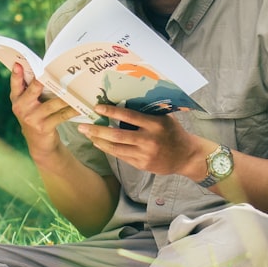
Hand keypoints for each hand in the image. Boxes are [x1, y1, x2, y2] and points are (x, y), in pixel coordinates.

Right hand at [9, 63, 77, 159]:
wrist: (39, 144)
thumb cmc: (36, 116)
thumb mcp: (28, 104)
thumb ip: (31, 88)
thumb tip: (44, 67)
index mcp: (16, 98)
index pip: (15, 83)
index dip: (16, 73)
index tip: (18, 63)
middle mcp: (21, 107)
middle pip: (34, 88)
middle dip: (44, 79)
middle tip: (54, 71)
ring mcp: (32, 118)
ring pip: (52, 103)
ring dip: (66, 96)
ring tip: (76, 88)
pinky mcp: (43, 127)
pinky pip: (61, 116)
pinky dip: (72, 110)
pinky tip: (80, 106)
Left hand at [76, 103, 212, 179]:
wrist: (186, 156)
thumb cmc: (173, 132)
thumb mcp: (164, 118)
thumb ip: (146, 113)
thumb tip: (123, 102)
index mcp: (155, 124)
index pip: (129, 116)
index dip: (111, 112)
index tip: (97, 107)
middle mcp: (149, 140)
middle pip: (117, 135)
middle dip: (97, 130)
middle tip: (82, 126)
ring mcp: (144, 154)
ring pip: (116, 148)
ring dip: (99, 141)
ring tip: (87, 134)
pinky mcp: (142, 165)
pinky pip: (121, 156)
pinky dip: (108, 149)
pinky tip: (99, 144)